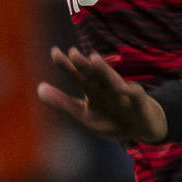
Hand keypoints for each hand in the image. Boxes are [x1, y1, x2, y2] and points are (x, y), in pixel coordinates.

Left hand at [38, 47, 168, 141]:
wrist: (142, 129)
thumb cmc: (112, 121)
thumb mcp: (84, 116)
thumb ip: (63, 104)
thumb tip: (38, 88)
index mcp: (92, 89)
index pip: (76, 74)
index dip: (66, 64)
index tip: (54, 52)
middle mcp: (106, 87)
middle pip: (93, 73)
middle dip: (84, 64)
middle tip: (73, 53)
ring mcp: (123, 93)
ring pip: (112, 79)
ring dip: (104, 70)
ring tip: (94, 59)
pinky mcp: (139, 102)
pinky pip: (135, 95)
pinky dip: (130, 91)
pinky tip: (123, 88)